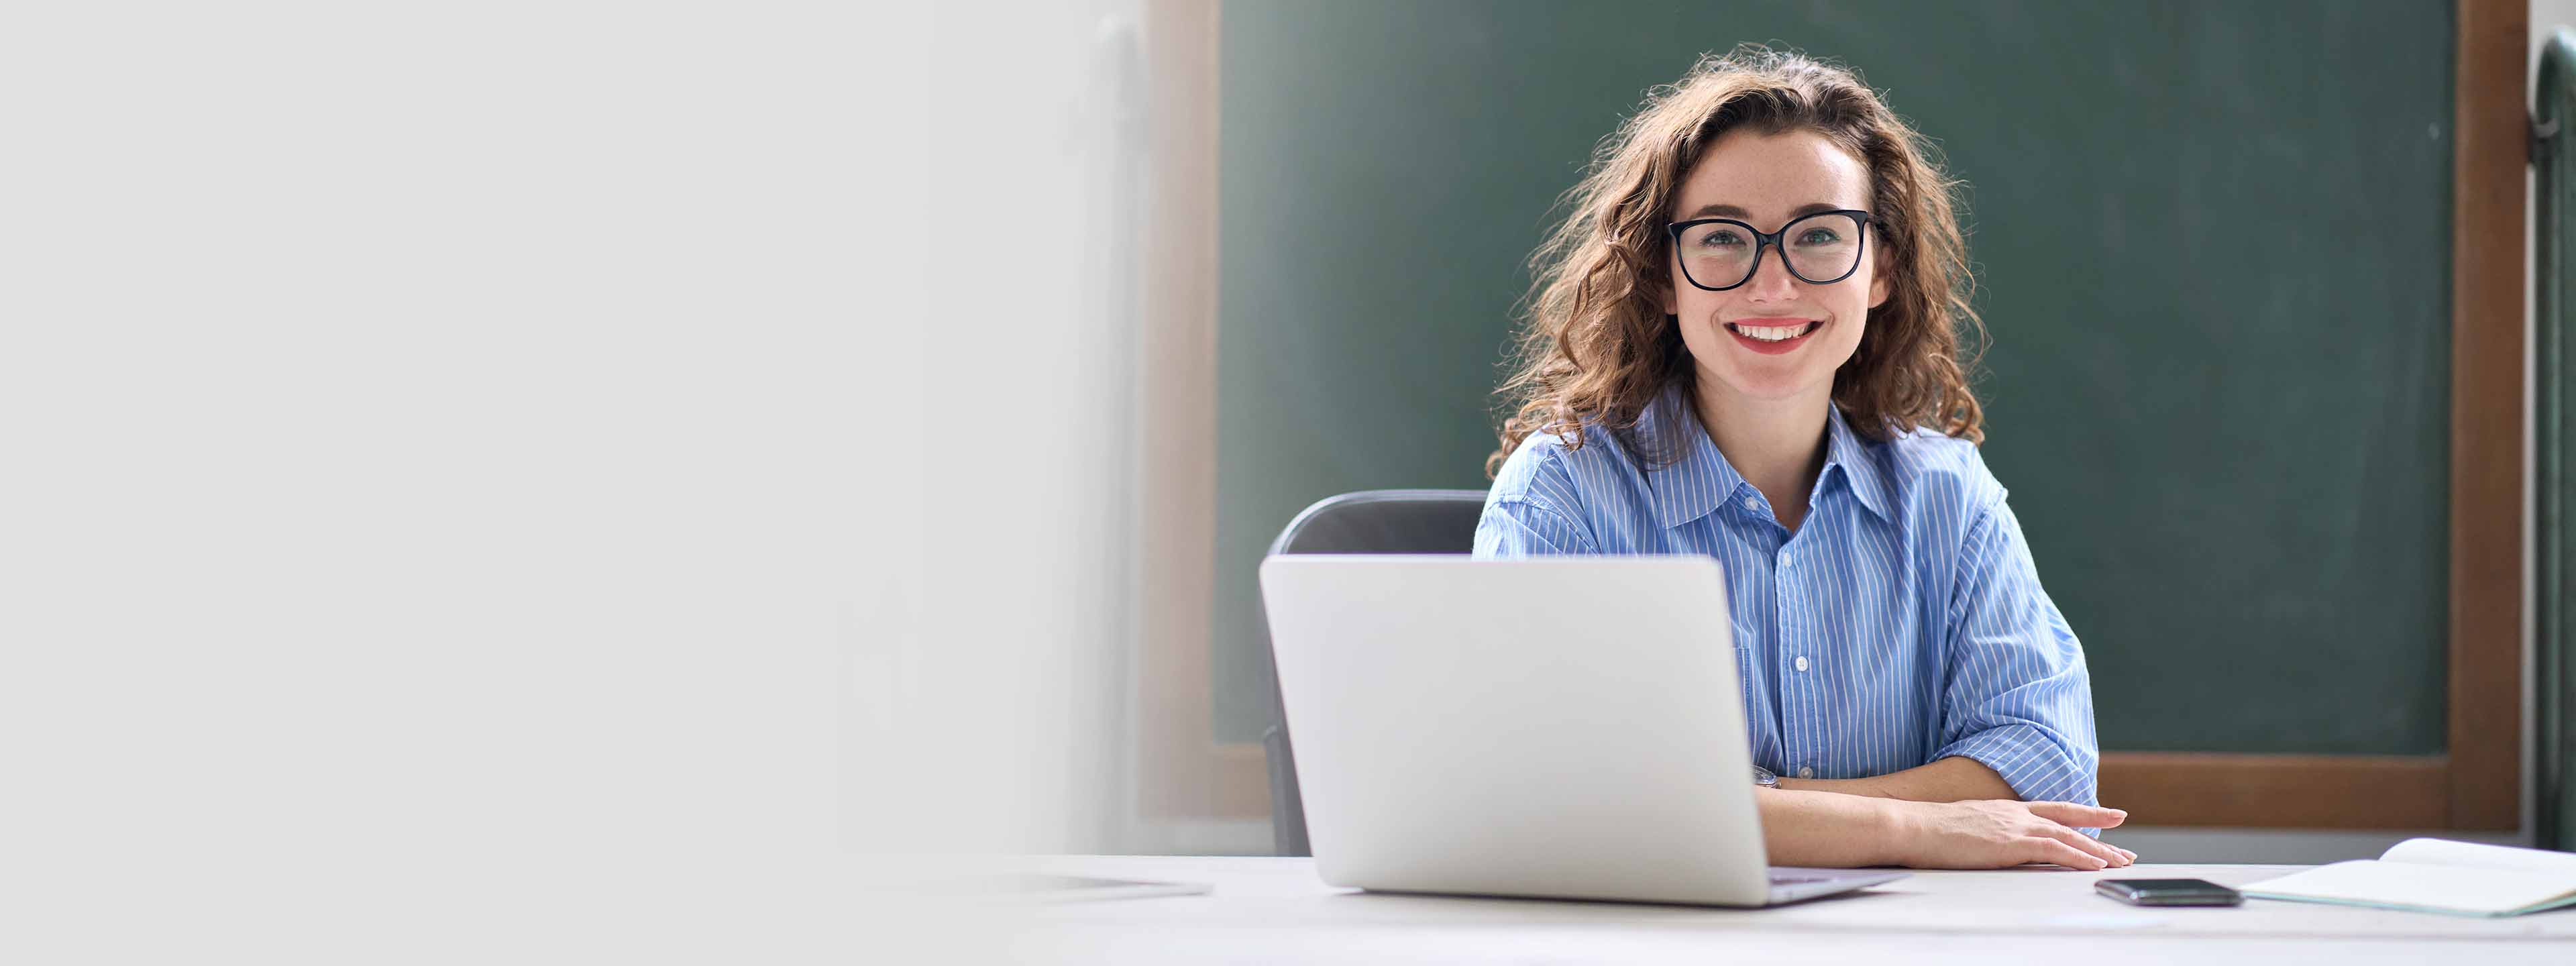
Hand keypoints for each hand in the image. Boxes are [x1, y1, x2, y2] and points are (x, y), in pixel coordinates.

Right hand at [1886, 799, 2136, 869]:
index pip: (2053, 809)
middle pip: (2068, 822)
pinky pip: (2055, 849)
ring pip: (2068, 837)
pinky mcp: (2011, 842)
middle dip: (2100, 836)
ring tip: (2121, 863)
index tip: (2109, 815)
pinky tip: (2095, 865)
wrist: (1910, 826)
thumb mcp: (1963, 828)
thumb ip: (1985, 835)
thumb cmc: (1926, 831)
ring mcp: (2014, 826)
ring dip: (2098, 851)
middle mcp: (2014, 814)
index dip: (2084, 812)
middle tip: (2125, 851)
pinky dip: (2079, 856)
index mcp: (2003, 809)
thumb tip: (1990, 847)